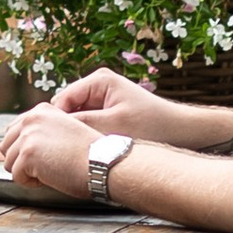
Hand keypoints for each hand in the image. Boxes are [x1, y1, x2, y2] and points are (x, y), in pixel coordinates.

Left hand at [0, 106, 102, 194]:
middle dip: (21, 161)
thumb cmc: (89, 154)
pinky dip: (31, 183)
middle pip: (6, 147)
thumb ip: (42, 131)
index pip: (13, 131)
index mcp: (41, 111)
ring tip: (50, 171)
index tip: (45, 156)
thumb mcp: (64, 130)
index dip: (25, 150)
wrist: (102, 163)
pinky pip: (16, 177)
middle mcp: (31, 118)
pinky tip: (50, 177)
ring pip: (9, 163)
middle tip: (47, 167)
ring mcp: (28, 135)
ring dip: (27, 173)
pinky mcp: (27, 154)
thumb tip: (19, 145)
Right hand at [47, 70, 204, 149]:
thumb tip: (51, 130)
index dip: (54, 123)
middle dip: (64, 128)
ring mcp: (104, 97)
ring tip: (76, 152)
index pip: (61, 100)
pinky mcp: (110, 111)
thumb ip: (82, 125)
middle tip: (62, 151)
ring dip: (76, 133)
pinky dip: (87, 135)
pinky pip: (89, 123)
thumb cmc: (152, 125)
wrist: (183, 130)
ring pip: (76, 118)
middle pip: (67, 109)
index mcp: (98, 80)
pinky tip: (90, 151)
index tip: (50, 145)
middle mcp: (98, 85)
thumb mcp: (113, 126)